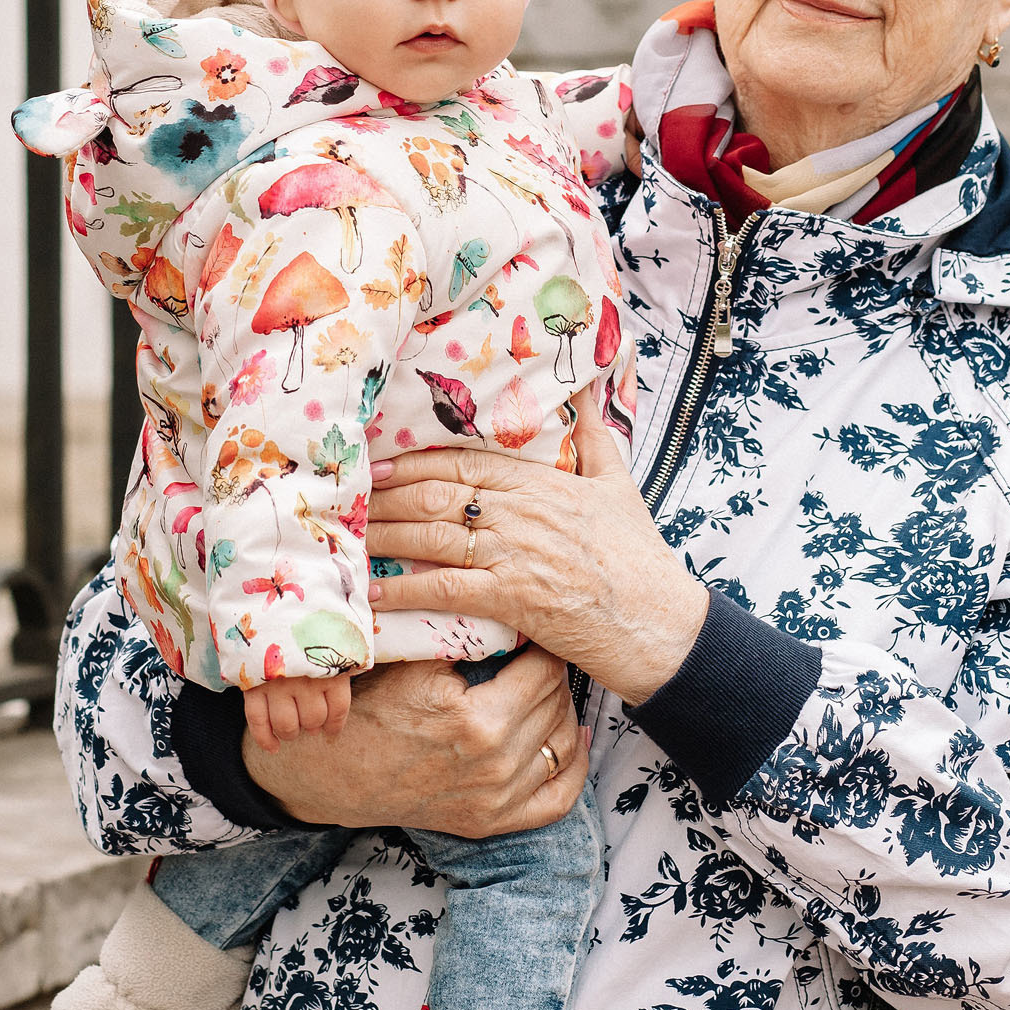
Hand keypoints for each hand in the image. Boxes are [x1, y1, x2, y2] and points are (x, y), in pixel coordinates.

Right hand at [242, 649, 587, 837]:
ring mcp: (496, 799)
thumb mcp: (411, 659)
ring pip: (562, 743)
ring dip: (561, 709)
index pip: (541, 668)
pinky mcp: (492, 822)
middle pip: (554, 702)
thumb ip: (462, 632)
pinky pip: (558, 799)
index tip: (532, 627)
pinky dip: (572, 767)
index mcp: (477, 720)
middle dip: (550, 671)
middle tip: (536, 651)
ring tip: (545, 686)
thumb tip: (508, 600)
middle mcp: (495, 764)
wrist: (333, 770)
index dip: (539, 641)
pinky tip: (571, 739)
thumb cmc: (368, 706)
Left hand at [364, 379, 709, 703]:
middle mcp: (523, 512)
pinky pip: (445, 587)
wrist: (662, 624)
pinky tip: (375, 591)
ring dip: (386, 535)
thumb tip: (587, 385)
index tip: (379, 466)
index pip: (464, 463)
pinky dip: (405, 588)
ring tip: (348, 538)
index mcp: (543, 483)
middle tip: (347, 500)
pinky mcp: (513, 599)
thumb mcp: (619, 483)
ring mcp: (515, 554)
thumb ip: (596, 434)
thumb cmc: (640, 558)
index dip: (414, 463)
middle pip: (439, 494)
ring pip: (434, 534)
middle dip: (388, 497)